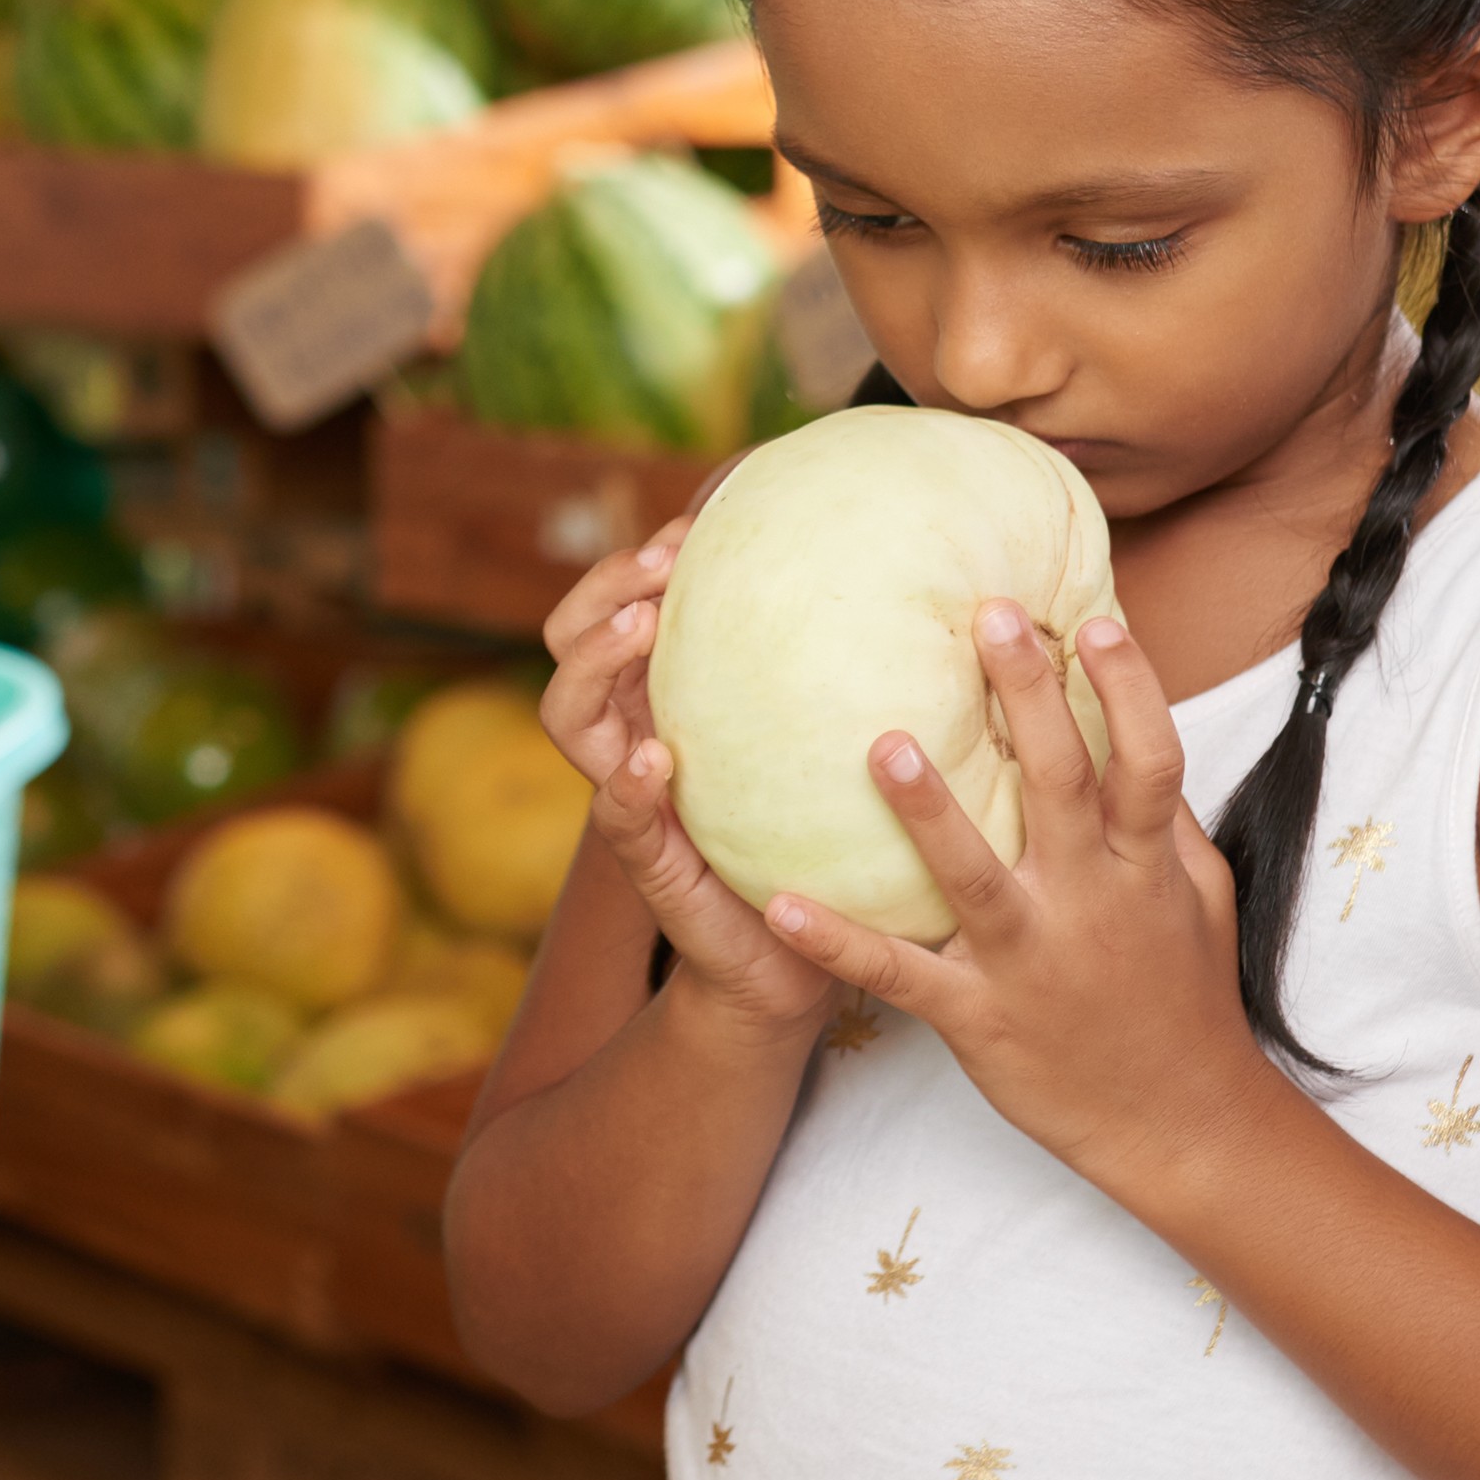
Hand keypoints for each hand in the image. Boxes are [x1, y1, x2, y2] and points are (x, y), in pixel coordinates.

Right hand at [536, 505, 830, 1038]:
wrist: (802, 953)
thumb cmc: (817, 829)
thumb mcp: (818, 734)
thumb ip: (830, 665)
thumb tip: (913, 562)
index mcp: (664, 695)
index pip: (612, 604)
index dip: (634, 559)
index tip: (693, 526)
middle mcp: (630, 733)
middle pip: (567, 641)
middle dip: (602, 590)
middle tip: (661, 563)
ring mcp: (628, 794)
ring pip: (567, 713)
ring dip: (597, 660)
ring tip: (642, 629)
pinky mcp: (649, 861)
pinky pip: (618, 815)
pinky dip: (630, 782)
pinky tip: (659, 758)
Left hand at [762, 604, 1273, 1196]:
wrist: (1178, 1125)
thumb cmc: (1185, 998)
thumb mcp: (1199, 900)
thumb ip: (1164, 820)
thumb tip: (1130, 727)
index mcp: (1145, 867)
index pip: (1147, 762)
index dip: (1128, 688)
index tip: (1094, 618)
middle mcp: (1090, 902)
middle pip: (1059, 785)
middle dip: (1027, 697)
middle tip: (988, 615)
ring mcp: (1031, 961)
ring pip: (972, 875)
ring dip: (926, 809)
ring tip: (881, 742)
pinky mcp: (979, 1018)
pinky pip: (900, 976)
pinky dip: (839, 943)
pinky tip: (778, 905)